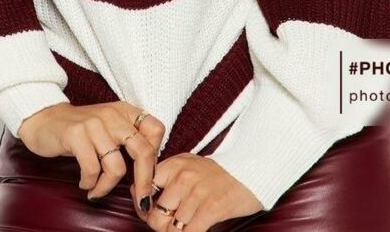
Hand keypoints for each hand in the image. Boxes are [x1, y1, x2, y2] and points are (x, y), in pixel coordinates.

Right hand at [17, 100, 164, 207]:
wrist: (45, 118)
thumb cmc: (81, 129)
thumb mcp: (109, 126)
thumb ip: (129, 139)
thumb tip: (149, 170)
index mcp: (125, 111)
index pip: (156, 130)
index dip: (156, 155)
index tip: (144, 174)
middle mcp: (113, 114)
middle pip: (143, 151)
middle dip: (144, 183)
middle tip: (140, 201)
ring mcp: (94, 123)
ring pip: (116, 166)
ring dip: (108, 187)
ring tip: (98, 190)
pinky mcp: (76, 134)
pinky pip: (92, 169)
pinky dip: (90, 183)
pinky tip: (85, 183)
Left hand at [129, 152, 263, 229]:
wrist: (250, 171)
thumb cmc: (216, 174)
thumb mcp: (188, 167)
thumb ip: (165, 178)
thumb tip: (139, 196)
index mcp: (174, 164)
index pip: (145, 189)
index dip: (145, 207)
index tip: (152, 212)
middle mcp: (183, 176)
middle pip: (156, 215)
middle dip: (161, 227)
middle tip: (173, 225)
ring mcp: (197, 192)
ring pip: (170, 229)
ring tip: (186, 228)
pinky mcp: (211, 208)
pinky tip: (196, 230)